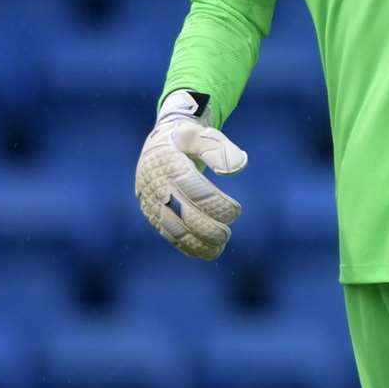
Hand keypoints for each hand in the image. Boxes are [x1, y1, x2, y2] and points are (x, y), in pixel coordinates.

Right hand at [134, 90, 247, 259]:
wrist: (161, 141)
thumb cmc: (188, 137)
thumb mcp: (204, 134)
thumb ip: (221, 149)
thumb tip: (238, 168)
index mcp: (167, 160)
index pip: (192, 186)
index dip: (214, 202)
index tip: (236, 212)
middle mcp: (154, 182)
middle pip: (180, 211)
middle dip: (204, 227)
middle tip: (226, 234)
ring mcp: (150, 198)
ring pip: (171, 226)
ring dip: (195, 241)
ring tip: (219, 249)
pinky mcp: (151, 211)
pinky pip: (166, 231)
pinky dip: (184, 244)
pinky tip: (204, 253)